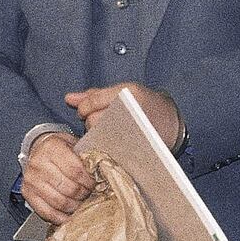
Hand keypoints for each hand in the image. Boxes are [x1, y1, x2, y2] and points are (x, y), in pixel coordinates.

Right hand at [20, 131, 93, 224]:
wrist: (39, 149)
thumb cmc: (60, 148)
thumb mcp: (73, 143)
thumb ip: (86, 155)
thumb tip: (102, 171)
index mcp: (51, 148)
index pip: (75, 170)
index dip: (88, 180)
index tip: (95, 183)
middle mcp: (38, 164)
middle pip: (68, 188)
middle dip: (83, 194)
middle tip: (90, 193)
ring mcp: (31, 180)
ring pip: (58, 202)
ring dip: (74, 206)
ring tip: (82, 202)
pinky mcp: (27, 194)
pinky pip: (45, 212)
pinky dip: (60, 217)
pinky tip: (69, 215)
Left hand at [66, 82, 182, 149]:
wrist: (170, 122)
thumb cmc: (144, 104)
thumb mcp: (122, 91)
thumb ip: (94, 95)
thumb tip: (69, 98)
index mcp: (128, 93)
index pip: (91, 102)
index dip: (84, 107)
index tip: (87, 111)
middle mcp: (130, 110)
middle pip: (92, 120)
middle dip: (92, 121)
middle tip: (103, 122)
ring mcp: (132, 131)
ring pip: (98, 135)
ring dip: (98, 135)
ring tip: (110, 132)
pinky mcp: (133, 147)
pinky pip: (107, 148)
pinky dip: (105, 146)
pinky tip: (112, 142)